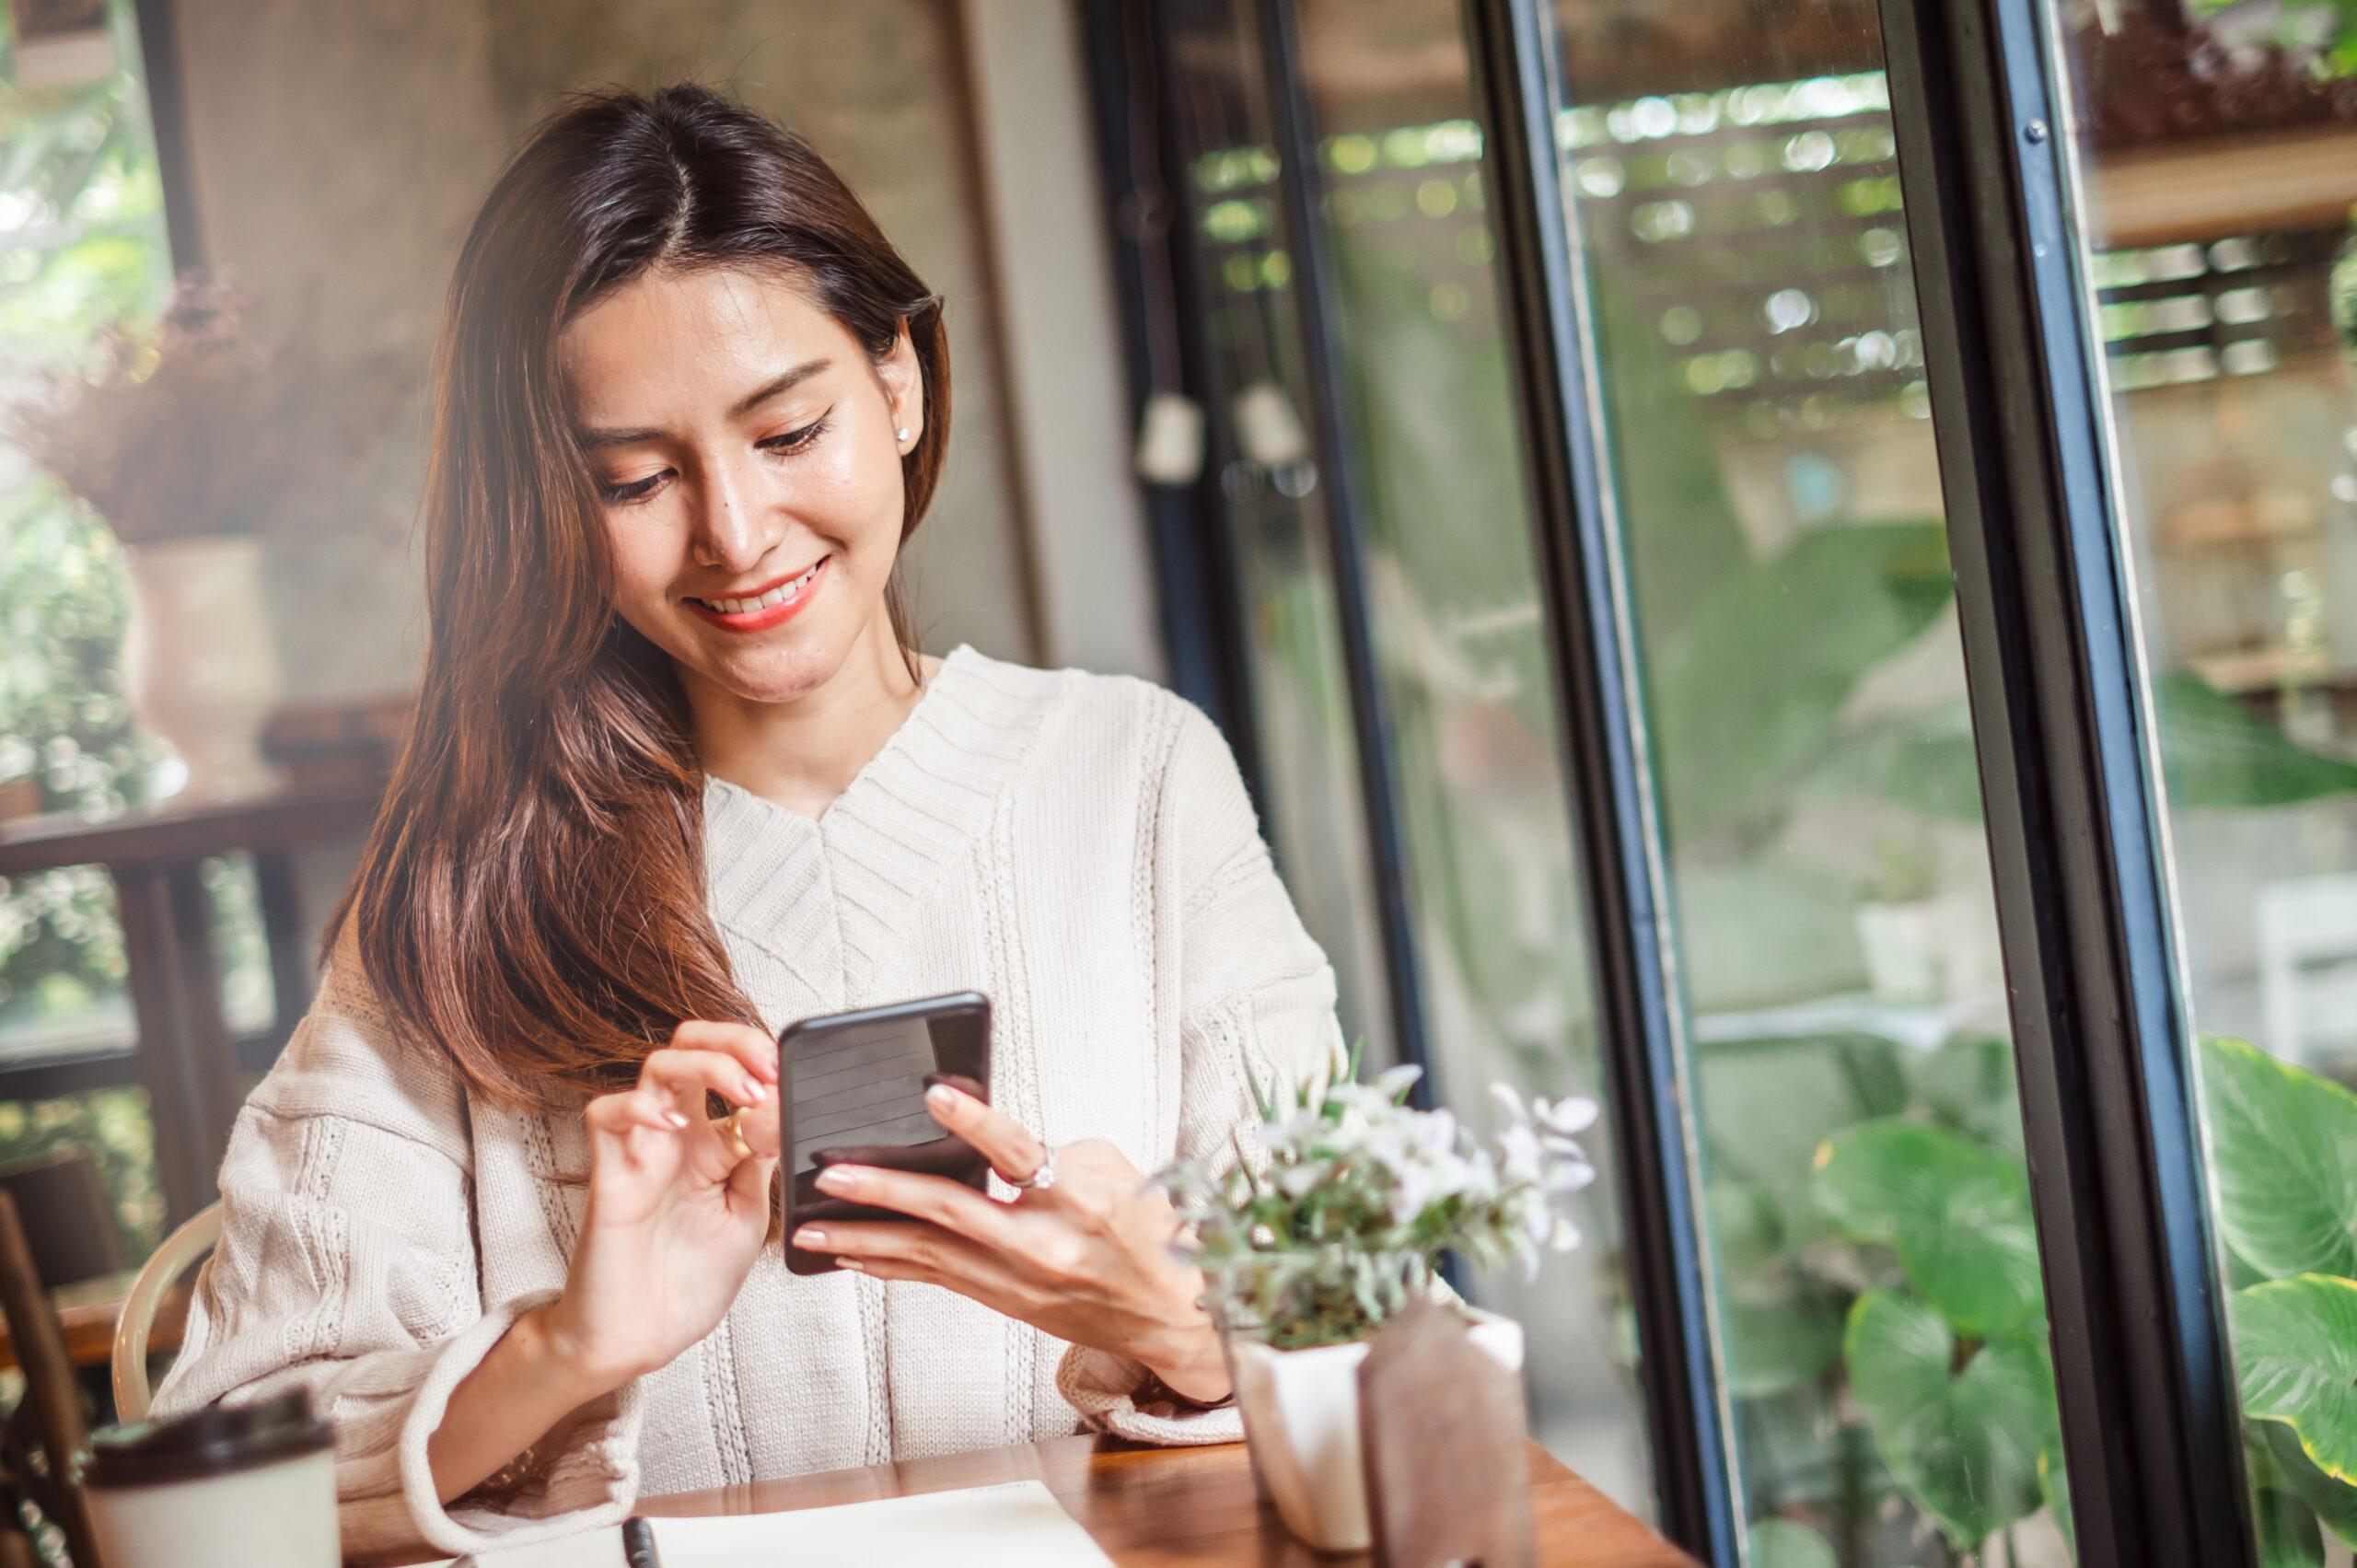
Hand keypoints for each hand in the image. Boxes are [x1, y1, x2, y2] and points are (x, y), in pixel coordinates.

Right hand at [542, 1021, 781, 1392]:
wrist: (641, 1339)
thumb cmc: (690, 1282)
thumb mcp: (748, 1216)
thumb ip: (762, 1161)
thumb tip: (779, 1106)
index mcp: (714, 1144)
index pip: (733, 1069)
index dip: (763, 1059)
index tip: (790, 1075)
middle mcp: (677, 1136)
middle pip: (690, 1047)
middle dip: (733, 1040)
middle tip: (767, 1069)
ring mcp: (642, 1150)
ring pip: (656, 1067)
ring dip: (704, 1064)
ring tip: (742, 1092)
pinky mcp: (610, 1175)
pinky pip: (605, 1114)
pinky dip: (639, 1105)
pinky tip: (676, 1122)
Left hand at [790, 1084, 1229, 1402]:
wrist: (1174, 1316)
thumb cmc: (1152, 1232)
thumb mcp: (1117, 1171)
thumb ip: (1052, 1150)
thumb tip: (988, 1140)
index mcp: (1078, 1200)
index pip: (1017, 1153)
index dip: (974, 1123)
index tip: (934, 1095)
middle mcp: (1042, 1245)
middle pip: (950, 1213)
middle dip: (883, 1192)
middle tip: (830, 1174)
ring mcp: (1018, 1281)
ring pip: (928, 1256)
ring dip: (866, 1240)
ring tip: (811, 1229)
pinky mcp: (1006, 1302)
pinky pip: (937, 1279)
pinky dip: (893, 1265)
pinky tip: (854, 1254)